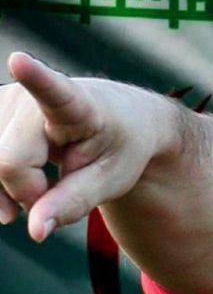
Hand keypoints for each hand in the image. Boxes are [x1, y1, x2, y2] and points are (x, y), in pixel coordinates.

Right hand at [0, 53, 169, 241]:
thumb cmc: (118, 148)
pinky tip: (16, 189)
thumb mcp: (109, 181)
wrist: (120, 120)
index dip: (35, 77)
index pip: (52, 91)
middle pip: (8, 161)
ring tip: (45, 184)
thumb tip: (34, 232)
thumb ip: (72, 204)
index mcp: (76, 105)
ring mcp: (6, 100)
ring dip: (11, 189)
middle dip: (28, 193)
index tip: (20, 61)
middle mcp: (31, 96)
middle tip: (60, 195)